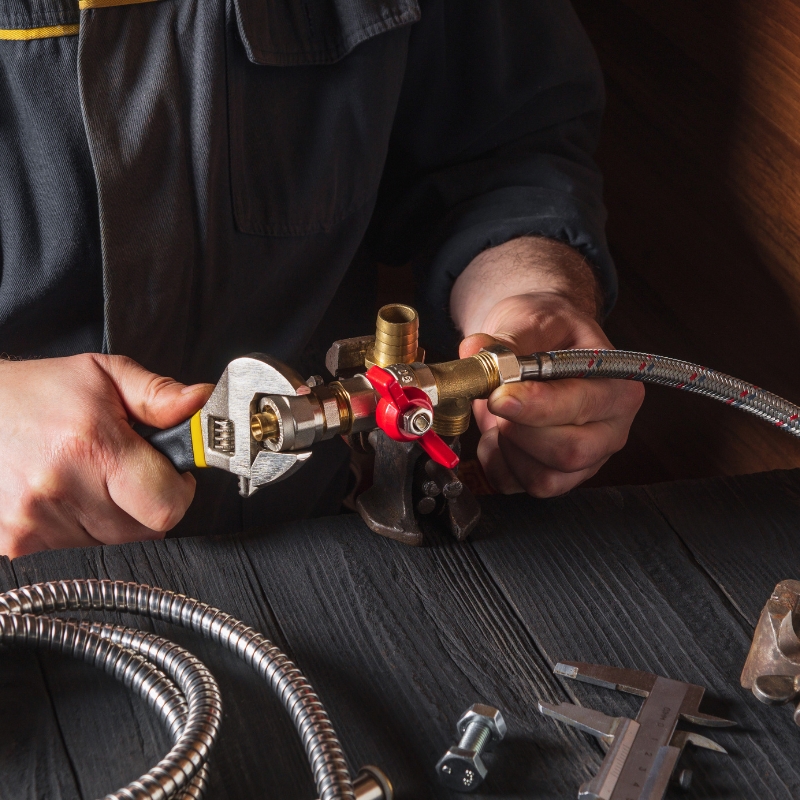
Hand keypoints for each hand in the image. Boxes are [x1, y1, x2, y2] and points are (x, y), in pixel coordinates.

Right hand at [0, 354, 212, 556]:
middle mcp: (60, 488)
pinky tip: (64, 499)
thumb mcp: (103, 375)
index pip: (167, 506)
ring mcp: (33, 523)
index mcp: (92, 446)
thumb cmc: (37, 392)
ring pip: (111, 544)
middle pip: (144, 530)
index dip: (179, 491)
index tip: (172, 476)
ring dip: (112, 519)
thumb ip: (158, 394)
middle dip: (147, 503)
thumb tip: (201, 402)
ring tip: (87, 480)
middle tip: (125, 472)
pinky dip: (78, 533)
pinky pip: (74, 555)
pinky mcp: (14, 545)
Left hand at [460, 292, 643, 495]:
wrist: (537, 341)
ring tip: (499, 414)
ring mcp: (586, 459)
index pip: (580, 408)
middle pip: (569, 452)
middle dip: (519, 431)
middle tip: (494, 401)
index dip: (536, 406)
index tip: (500, 396)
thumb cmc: (545, 330)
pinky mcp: (555, 477)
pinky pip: (519, 486)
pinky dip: (496, 463)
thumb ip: (504, 340)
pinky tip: (496, 434)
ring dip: (507, 448)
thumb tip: (474, 350)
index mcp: (616, 386)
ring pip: (544, 479)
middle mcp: (610, 429)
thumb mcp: (529, 320)